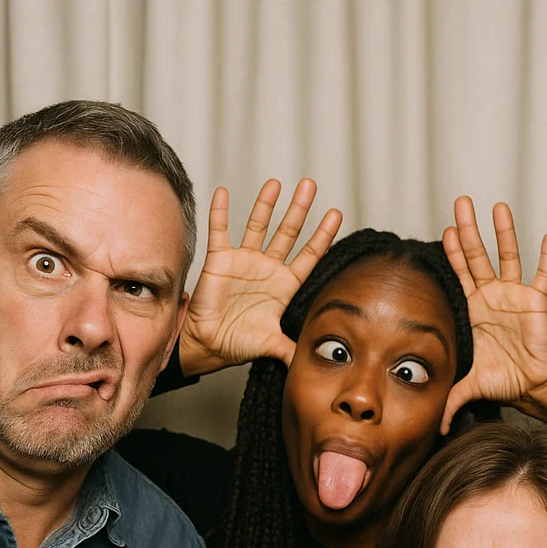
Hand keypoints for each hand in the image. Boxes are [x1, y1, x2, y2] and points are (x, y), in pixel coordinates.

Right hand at [179, 179, 342, 376]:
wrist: (209, 344)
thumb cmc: (239, 344)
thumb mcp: (273, 345)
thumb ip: (294, 350)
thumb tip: (314, 364)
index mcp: (284, 285)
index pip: (309, 255)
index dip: (322, 236)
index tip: (336, 214)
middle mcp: (267, 268)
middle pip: (287, 233)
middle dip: (299, 209)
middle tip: (310, 185)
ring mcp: (244, 261)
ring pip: (258, 225)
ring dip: (266, 204)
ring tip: (277, 183)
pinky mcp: (220, 260)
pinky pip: (220, 231)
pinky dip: (221, 212)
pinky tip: (224, 193)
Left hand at [440, 198, 546, 433]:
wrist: (531, 386)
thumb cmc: (503, 380)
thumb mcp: (468, 386)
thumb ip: (448, 401)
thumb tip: (433, 428)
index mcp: (473, 309)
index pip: (459, 274)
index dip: (452, 253)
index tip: (444, 231)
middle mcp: (492, 296)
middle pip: (478, 256)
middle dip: (470, 230)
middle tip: (461, 203)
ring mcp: (515, 295)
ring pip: (508, 256)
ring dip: (504, 232)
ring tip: (498, 207)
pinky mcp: (537, 301)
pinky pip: (543, 276)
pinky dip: (546, 258)